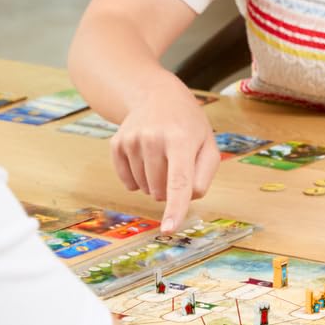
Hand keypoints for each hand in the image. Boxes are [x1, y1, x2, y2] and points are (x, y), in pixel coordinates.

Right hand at [108, 73, 218, 233]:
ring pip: (143, 189)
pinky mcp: (117, 144)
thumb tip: (185, 199)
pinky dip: (138, 179)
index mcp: (180, 140)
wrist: (156, 95)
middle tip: (175, 163)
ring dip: (154, 183)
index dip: (174, 208)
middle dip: (169, 188)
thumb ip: (204, 176)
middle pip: (160, 191)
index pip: (178, 181)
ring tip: (161, 157)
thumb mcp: (208, 145)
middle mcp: (153, 139)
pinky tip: (145, 159)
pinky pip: (127, 182)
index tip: (169, 229)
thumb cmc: (187, 125)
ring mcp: (131, 140)